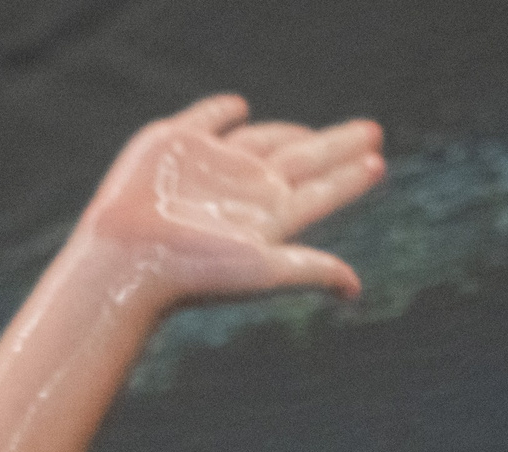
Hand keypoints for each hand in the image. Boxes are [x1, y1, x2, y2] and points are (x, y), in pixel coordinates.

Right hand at [75, 93, 384, 308]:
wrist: (128, 256)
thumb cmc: (194, 271)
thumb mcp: (263, 270)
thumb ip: (311, 270)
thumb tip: (355, 290)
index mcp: (270, 217)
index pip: (321, 193)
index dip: (349, 179)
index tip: (378, 164)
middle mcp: (245, 190)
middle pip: (303, 161)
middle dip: (337, 147)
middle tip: (372, 133)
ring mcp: (212, 165)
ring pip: (262, 139)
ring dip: (292, 131)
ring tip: (314, 133)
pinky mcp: (176, 144)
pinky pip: (208, 119)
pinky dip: (223, 110)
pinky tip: (238, 106)